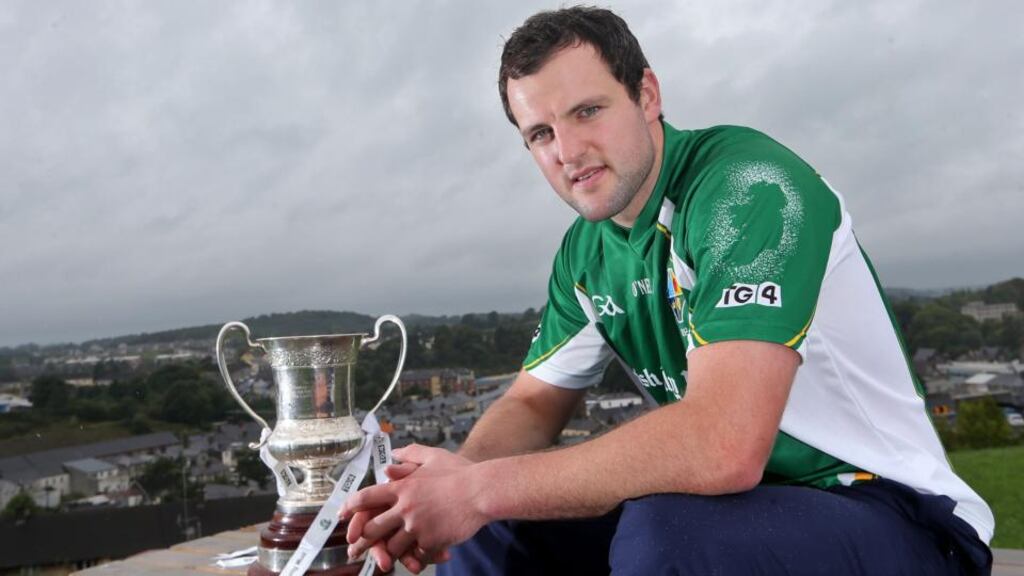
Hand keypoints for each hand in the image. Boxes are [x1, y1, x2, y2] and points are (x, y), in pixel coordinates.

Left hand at [341, 444, 486, 568]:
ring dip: (390, 552)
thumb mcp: (434, 456)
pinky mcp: (431, 540)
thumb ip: (411, 454)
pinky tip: (420, 557)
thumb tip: (393, 454)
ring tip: (387, 558)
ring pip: (393, 546)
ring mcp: (417, 526)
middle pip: (372, 528)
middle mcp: (405, 507)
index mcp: (402, 486)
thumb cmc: (460, 472)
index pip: (367, 497)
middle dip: (360, 541)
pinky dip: (417, 557)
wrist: (482, 490)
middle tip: (353, 550)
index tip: (342, 514)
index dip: (351, 507)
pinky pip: (417, 555)